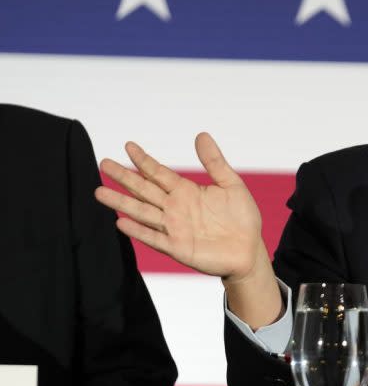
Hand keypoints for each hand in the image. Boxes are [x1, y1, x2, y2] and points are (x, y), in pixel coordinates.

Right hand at [95, 132, 263, 280]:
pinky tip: (121, 222)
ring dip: (122, 203)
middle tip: (103, 163)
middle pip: (144, 189)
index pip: (159, 173)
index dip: (144, 160)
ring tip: (100, 192)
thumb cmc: (241, 218)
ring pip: (142, 212)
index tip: (128, 145)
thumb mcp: (231, 184)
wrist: (249, 249)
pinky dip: (138, 231)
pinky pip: (154, 238)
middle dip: (124, 177)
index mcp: (186, 191)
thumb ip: (215, 162)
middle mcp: (175, 208)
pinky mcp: (177, 248)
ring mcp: (174, 228)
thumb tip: (201, 135)